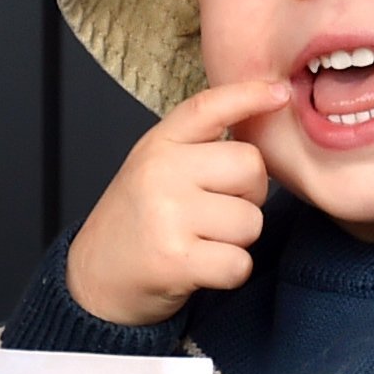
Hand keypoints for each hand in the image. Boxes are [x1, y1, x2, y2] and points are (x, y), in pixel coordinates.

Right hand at [63, 79, 287, 325]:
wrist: (93, 280)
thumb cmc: (136, 223)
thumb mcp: (154, 168)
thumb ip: (198, 145)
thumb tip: (267, 112)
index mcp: (157, 146)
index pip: (209, 107)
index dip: (250, 96)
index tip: (279, 94)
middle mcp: (161, 173)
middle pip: (251, 168)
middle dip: (248, 196)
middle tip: (214, 213)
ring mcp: (167, 216)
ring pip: (250, 221)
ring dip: (236, 241)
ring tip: (200, 242)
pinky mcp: (176, 260)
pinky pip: (239, 263)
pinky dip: (229, 272)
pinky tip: (201, 268)